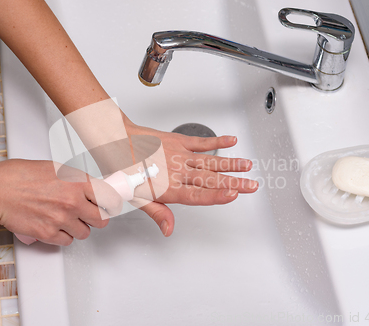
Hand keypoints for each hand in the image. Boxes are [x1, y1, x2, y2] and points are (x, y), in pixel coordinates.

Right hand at [0, 159, 122, 245]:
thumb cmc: (18, 176)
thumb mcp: (54, 167)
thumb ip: (75, 179)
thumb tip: (90, 188)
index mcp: (77, 182)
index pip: (110, 198)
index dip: (111, 203)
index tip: (110, 206)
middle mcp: (72, 202)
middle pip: (102, 220)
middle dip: (97, 217)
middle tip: (89, 214)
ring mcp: (61, 219)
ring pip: (85, 233)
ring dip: (78, 228)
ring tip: (66, 219)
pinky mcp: (48, 234)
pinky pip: (67, 241)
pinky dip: (63, 236)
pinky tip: (55, 226)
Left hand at [124, 120, 257, 236]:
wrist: (115, 139)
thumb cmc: (123, 169)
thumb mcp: (136, 197)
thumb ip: (157, 212)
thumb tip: (169, 230)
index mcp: (168, 187)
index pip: (198, 195)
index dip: (217, 195)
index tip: (234, 195)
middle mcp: (177, 171)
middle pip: (210, 179)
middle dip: (234, 183)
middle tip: (252, 186)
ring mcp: (179, 154)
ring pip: (210, 161)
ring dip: (230, 164)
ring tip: (248, 167)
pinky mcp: (178, 141)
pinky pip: (201, 142)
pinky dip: (217, 142)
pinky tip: (231, 141)